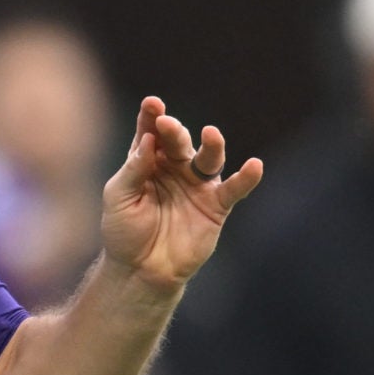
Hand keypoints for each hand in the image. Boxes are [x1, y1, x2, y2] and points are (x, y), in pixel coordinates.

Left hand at [100, 95, 261, 292]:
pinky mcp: (216, 206)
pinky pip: (234, 189)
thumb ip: (134, 169)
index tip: (152, 104)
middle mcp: (174, 167)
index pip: (151, 132)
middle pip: (179, 141)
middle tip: (167, 124)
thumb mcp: (119, 197)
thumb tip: (149, 139)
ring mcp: (196, 185)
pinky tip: (255, 166)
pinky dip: (246, 178)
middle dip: (174, 131)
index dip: (152, 116)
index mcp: (147, 161)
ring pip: (209, 158)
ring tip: (211, 133)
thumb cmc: (124, 231)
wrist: (141, 270)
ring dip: (212, 145)